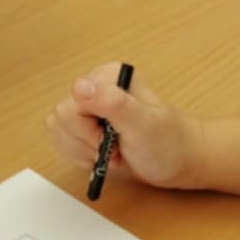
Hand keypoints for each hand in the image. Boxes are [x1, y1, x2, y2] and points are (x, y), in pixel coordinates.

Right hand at [46, 66, 239, 196]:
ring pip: (59, 132)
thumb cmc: (168, 144)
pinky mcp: (85, 126)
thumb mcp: (143, 124)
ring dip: (84, 153)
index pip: (71, 104)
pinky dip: (82, 158)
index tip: (110, 139)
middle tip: (115, 149)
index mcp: (108, 78)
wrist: (180, 162)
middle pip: (62, 119)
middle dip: (87, 144)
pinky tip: (103, 158)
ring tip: (113, 153)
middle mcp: (96, 88)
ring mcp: (89, 108)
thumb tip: (80, 86)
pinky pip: (64, 143)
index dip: (87, 130)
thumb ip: (112, 102)